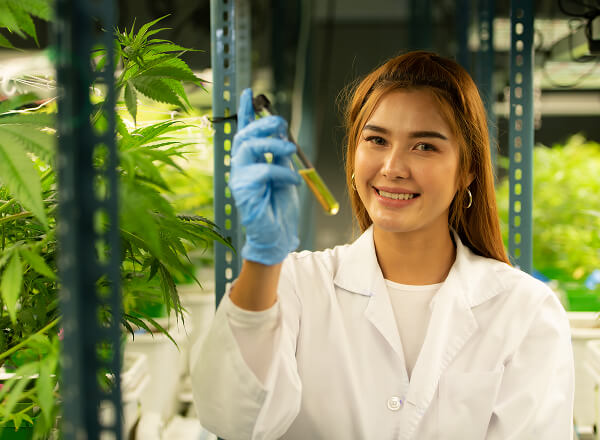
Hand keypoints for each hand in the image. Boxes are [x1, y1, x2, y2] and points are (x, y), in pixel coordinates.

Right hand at [230, 88, 300, 265]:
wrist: (278, 236)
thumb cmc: (280, 208)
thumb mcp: (285, 174)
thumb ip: (280, 156)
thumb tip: (283, 136)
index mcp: (251, 161)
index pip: (246, 132)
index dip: (246, 112)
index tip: (249, 93)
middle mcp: (241, 167)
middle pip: (245, 135)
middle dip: (264, 123)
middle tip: (282, 124)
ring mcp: (239, 178)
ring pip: (248, 147)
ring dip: (272, 143)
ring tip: (290, 149)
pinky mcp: (242, 191)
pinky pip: (261, 170)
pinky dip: (281, 171)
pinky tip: (293, 180)